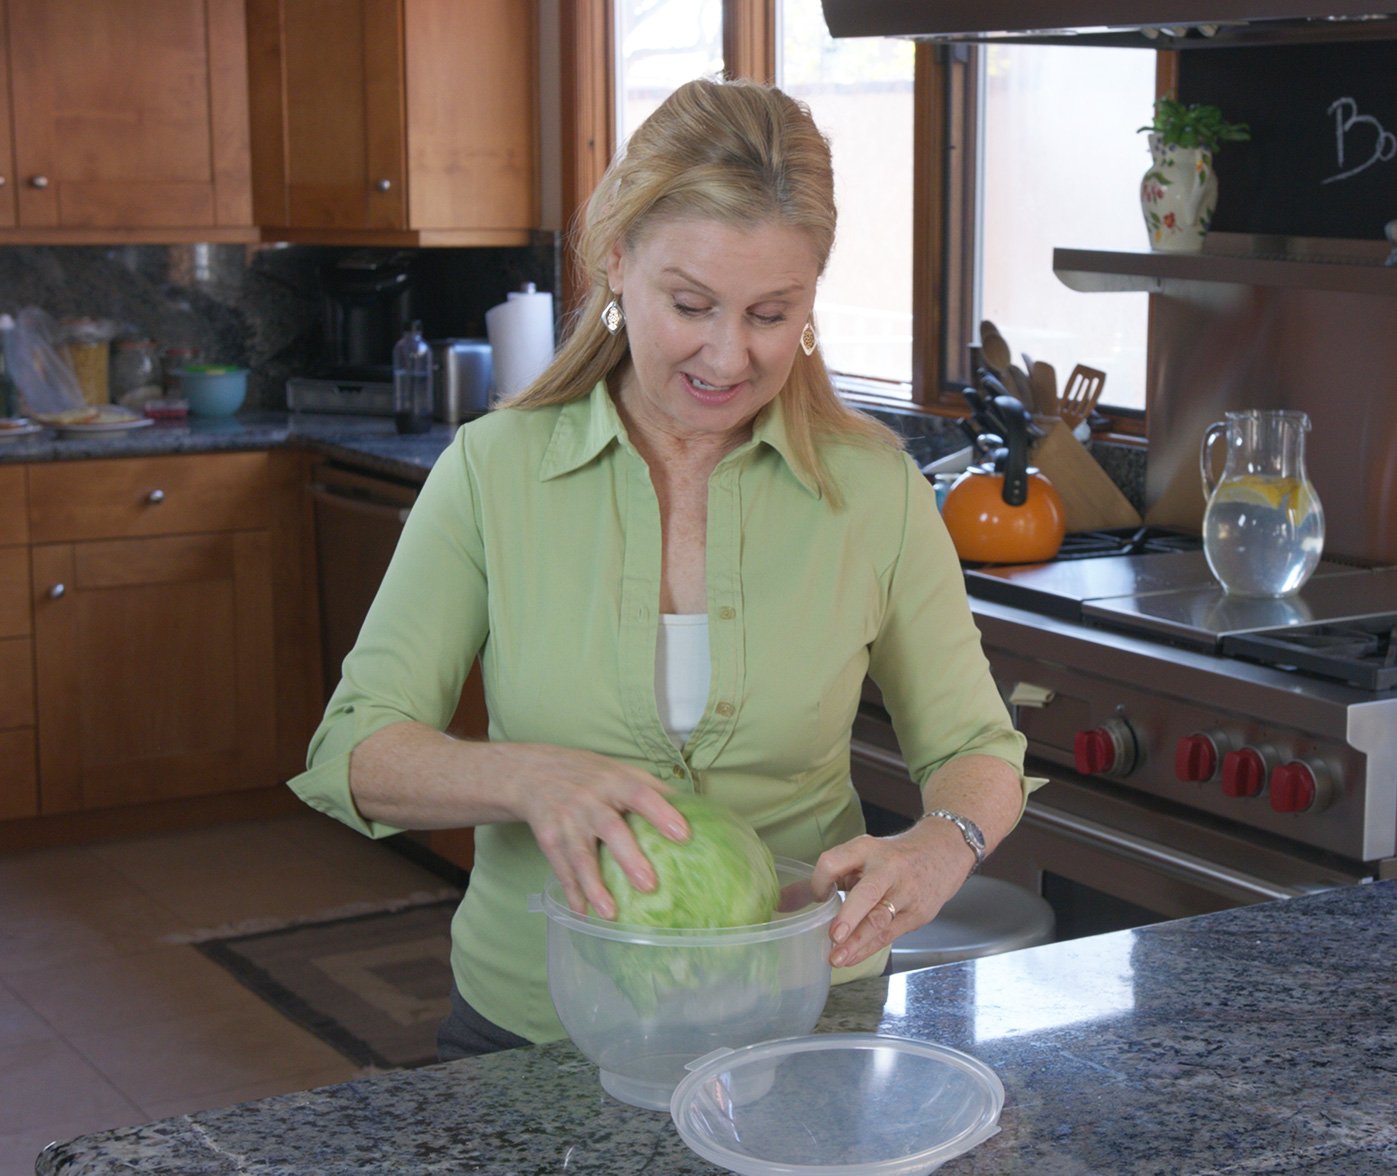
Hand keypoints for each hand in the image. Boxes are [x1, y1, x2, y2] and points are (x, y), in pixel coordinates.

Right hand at [513, 746, 689, 918]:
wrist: (532, 772)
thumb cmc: (589, 775)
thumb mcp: (618, 770)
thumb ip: (651, 789)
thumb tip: (696, 810)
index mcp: (614, 781)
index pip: (640, 794)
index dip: (661, 813)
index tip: (683, 836)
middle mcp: (590, 800)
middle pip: (610, 829)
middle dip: (629, 858)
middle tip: (650, 886)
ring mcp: (567, 821)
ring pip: (582, 856)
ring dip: (595, 886)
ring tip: (612, 914)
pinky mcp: (549, 839)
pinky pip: (562, 870)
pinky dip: (573, 894)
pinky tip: (585, 915)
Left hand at [809, 821, 969, 968]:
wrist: (944, 852)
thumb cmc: (892, 858)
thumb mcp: (860, 857)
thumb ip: (824, 879)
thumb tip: (781, 903)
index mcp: (866, 849)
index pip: (834, 862)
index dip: (819, 881)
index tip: (816, 897)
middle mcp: (888, 868)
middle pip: (867, 892)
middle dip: (849, 915)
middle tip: (833, 935)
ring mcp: (906, 892)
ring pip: (880, 920)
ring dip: (857, 942)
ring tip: (837, 958)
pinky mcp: (918, 914)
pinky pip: (890, 934)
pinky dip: (869, 948)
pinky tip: (852, 958)